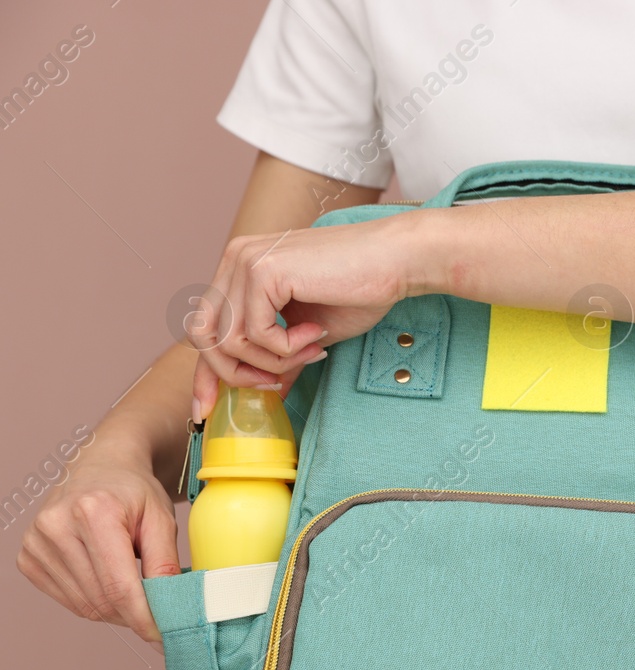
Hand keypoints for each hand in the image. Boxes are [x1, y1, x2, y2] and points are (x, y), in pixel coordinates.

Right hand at [16, 451, 182, 643]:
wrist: (100, 468)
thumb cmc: (135, 493)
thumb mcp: (162, 519)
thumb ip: (166, 564)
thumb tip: (172, 610)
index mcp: (93, 512)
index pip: (119, 586)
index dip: (143, 618)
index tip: (164, 637)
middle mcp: (56, 526)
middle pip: (101, 600)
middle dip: (133, 616)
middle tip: (158, 615)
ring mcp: (36, 542)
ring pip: (84, 605)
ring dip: (115, 612)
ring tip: (135, 593)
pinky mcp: (28, 557)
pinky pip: (67, 600)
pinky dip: (94, 603)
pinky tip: (109, 584)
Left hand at [186, 212, 424, 419]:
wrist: (395, 260)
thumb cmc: (361, 289)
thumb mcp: (310, 333)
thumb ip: (281, 356)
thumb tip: (271, 393)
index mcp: (241, 269)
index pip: (204, 327)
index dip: (204, 373)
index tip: (206, 409)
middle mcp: (235, 260)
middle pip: (204, 336)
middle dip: (236, 373)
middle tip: (277, 381)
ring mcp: (246, 262)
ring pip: (229, 340)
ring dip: (272, 361)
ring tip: (310, 350)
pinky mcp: (263, 271)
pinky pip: (257, 334)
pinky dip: (288, 348)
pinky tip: (315, 334)